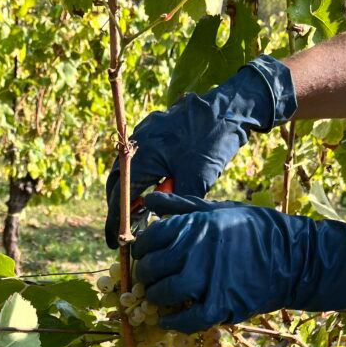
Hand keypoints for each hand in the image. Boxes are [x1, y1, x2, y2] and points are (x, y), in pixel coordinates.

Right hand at [104, 55, 296, 247]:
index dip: (116, 221)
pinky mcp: (156, 129)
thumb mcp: (197, 178)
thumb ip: (176, 202)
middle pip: (118, 181)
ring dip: (130, 192)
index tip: (114, 241)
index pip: (121, 194)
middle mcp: (139, 142)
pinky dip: (141, 177)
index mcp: (143, 154)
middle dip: (119, 207)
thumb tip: (161, 223)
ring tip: (139, 213)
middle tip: (125, 229)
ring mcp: (146, 132)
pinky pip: (140, 158)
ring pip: (128, 169)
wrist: (231, 105)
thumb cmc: (214, 140)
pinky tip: (153, 189)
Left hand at [131, 194, 345, 332]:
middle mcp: (197, 250)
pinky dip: (173, 322)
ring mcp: (208, 279)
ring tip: (157, 298)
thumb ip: (182, 206)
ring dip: (155, 298)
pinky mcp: (221, 304)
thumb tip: (150, 199)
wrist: (294, 257)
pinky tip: (167, 320)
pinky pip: (187, 319)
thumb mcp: (218, 210)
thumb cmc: (256, 229)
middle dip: (145, 276)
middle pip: (153, 268)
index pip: (150, 239)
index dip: (142, 250)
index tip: (145, 256)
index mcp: (194, 225)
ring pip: (165, 293)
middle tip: (148, 280)